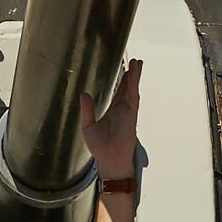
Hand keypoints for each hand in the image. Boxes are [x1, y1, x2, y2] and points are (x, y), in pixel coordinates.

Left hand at [82, 58, 142, 182]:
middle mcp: (122, 110)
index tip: (126, 70)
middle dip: (132, 75)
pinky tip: (134, 76)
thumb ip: (87, 110)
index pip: (119, 92)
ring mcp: (128, 112)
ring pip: (132, 90)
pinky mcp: (131, 115)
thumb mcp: (88, 126)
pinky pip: (133, 98)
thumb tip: (83, 94)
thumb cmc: (100, 148)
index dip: (123, 81)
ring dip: (135, 77)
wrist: (108, 159)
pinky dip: (133, 86)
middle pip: (128, 88)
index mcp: (113, 111)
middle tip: (135, 62)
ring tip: (137, 63)